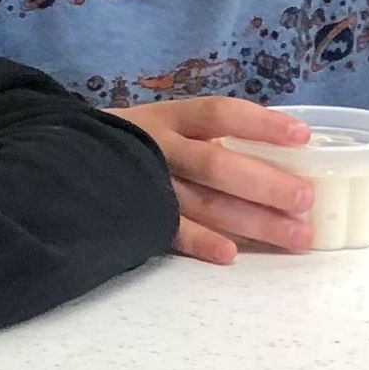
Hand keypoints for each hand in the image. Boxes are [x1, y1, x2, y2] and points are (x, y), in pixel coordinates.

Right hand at [112, 97, 315, 263]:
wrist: (63, 160)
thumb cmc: (135, 144)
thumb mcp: (166, 125)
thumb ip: (207, 136)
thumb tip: (281, 149)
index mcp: (171, 118)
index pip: (219, 114)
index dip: (260, 124)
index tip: (302, 136)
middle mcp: (159, 148)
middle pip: (216, 164)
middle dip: (264, 184)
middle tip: (305, 199)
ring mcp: (146, 183)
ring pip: (203, 203)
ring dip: (252, 222)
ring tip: (295, 237)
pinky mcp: (135, 216)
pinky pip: (170, 231)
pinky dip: (200, 242)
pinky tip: (230, 254)